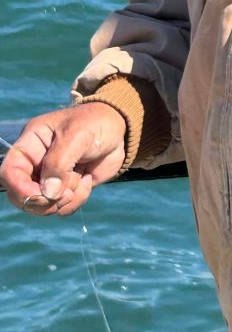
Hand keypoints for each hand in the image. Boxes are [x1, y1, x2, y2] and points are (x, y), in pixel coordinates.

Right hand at [0, 104, 126, 216]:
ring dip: (65, 198)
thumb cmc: (95, 123)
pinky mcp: (66, 188)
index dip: (19, 188)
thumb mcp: (77, 135)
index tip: (40, 195)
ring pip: (44, 205)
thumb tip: (48, 193)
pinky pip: (62, 208)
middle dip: (43, 200)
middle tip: (65, 192)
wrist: (120, 129)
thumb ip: (59, 163)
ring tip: (81, 177)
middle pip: (21, 196)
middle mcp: (36, 162)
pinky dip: (76, 200)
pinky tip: (87, 180)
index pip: (9, 172)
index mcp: (32, 143)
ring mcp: (51, 178)